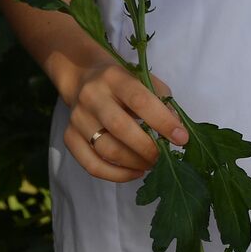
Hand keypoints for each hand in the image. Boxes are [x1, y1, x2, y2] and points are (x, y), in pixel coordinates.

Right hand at [62, 59, 187, 182]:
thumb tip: (178, 132)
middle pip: (120, 128)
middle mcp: (92, 96)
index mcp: (114, 78)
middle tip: (164, 156)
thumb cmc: (124, 83)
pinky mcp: (69, 136)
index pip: (140, 101)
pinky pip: (90, 164)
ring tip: (152, 164)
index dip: (162, 122)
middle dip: (148, 147)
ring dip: (135, 163)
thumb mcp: (146, 82)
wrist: (82, 76)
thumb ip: (164, 103)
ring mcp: (78, 118)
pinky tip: (135, 172)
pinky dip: (116, 175)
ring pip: (106, 149)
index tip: (181, 138)